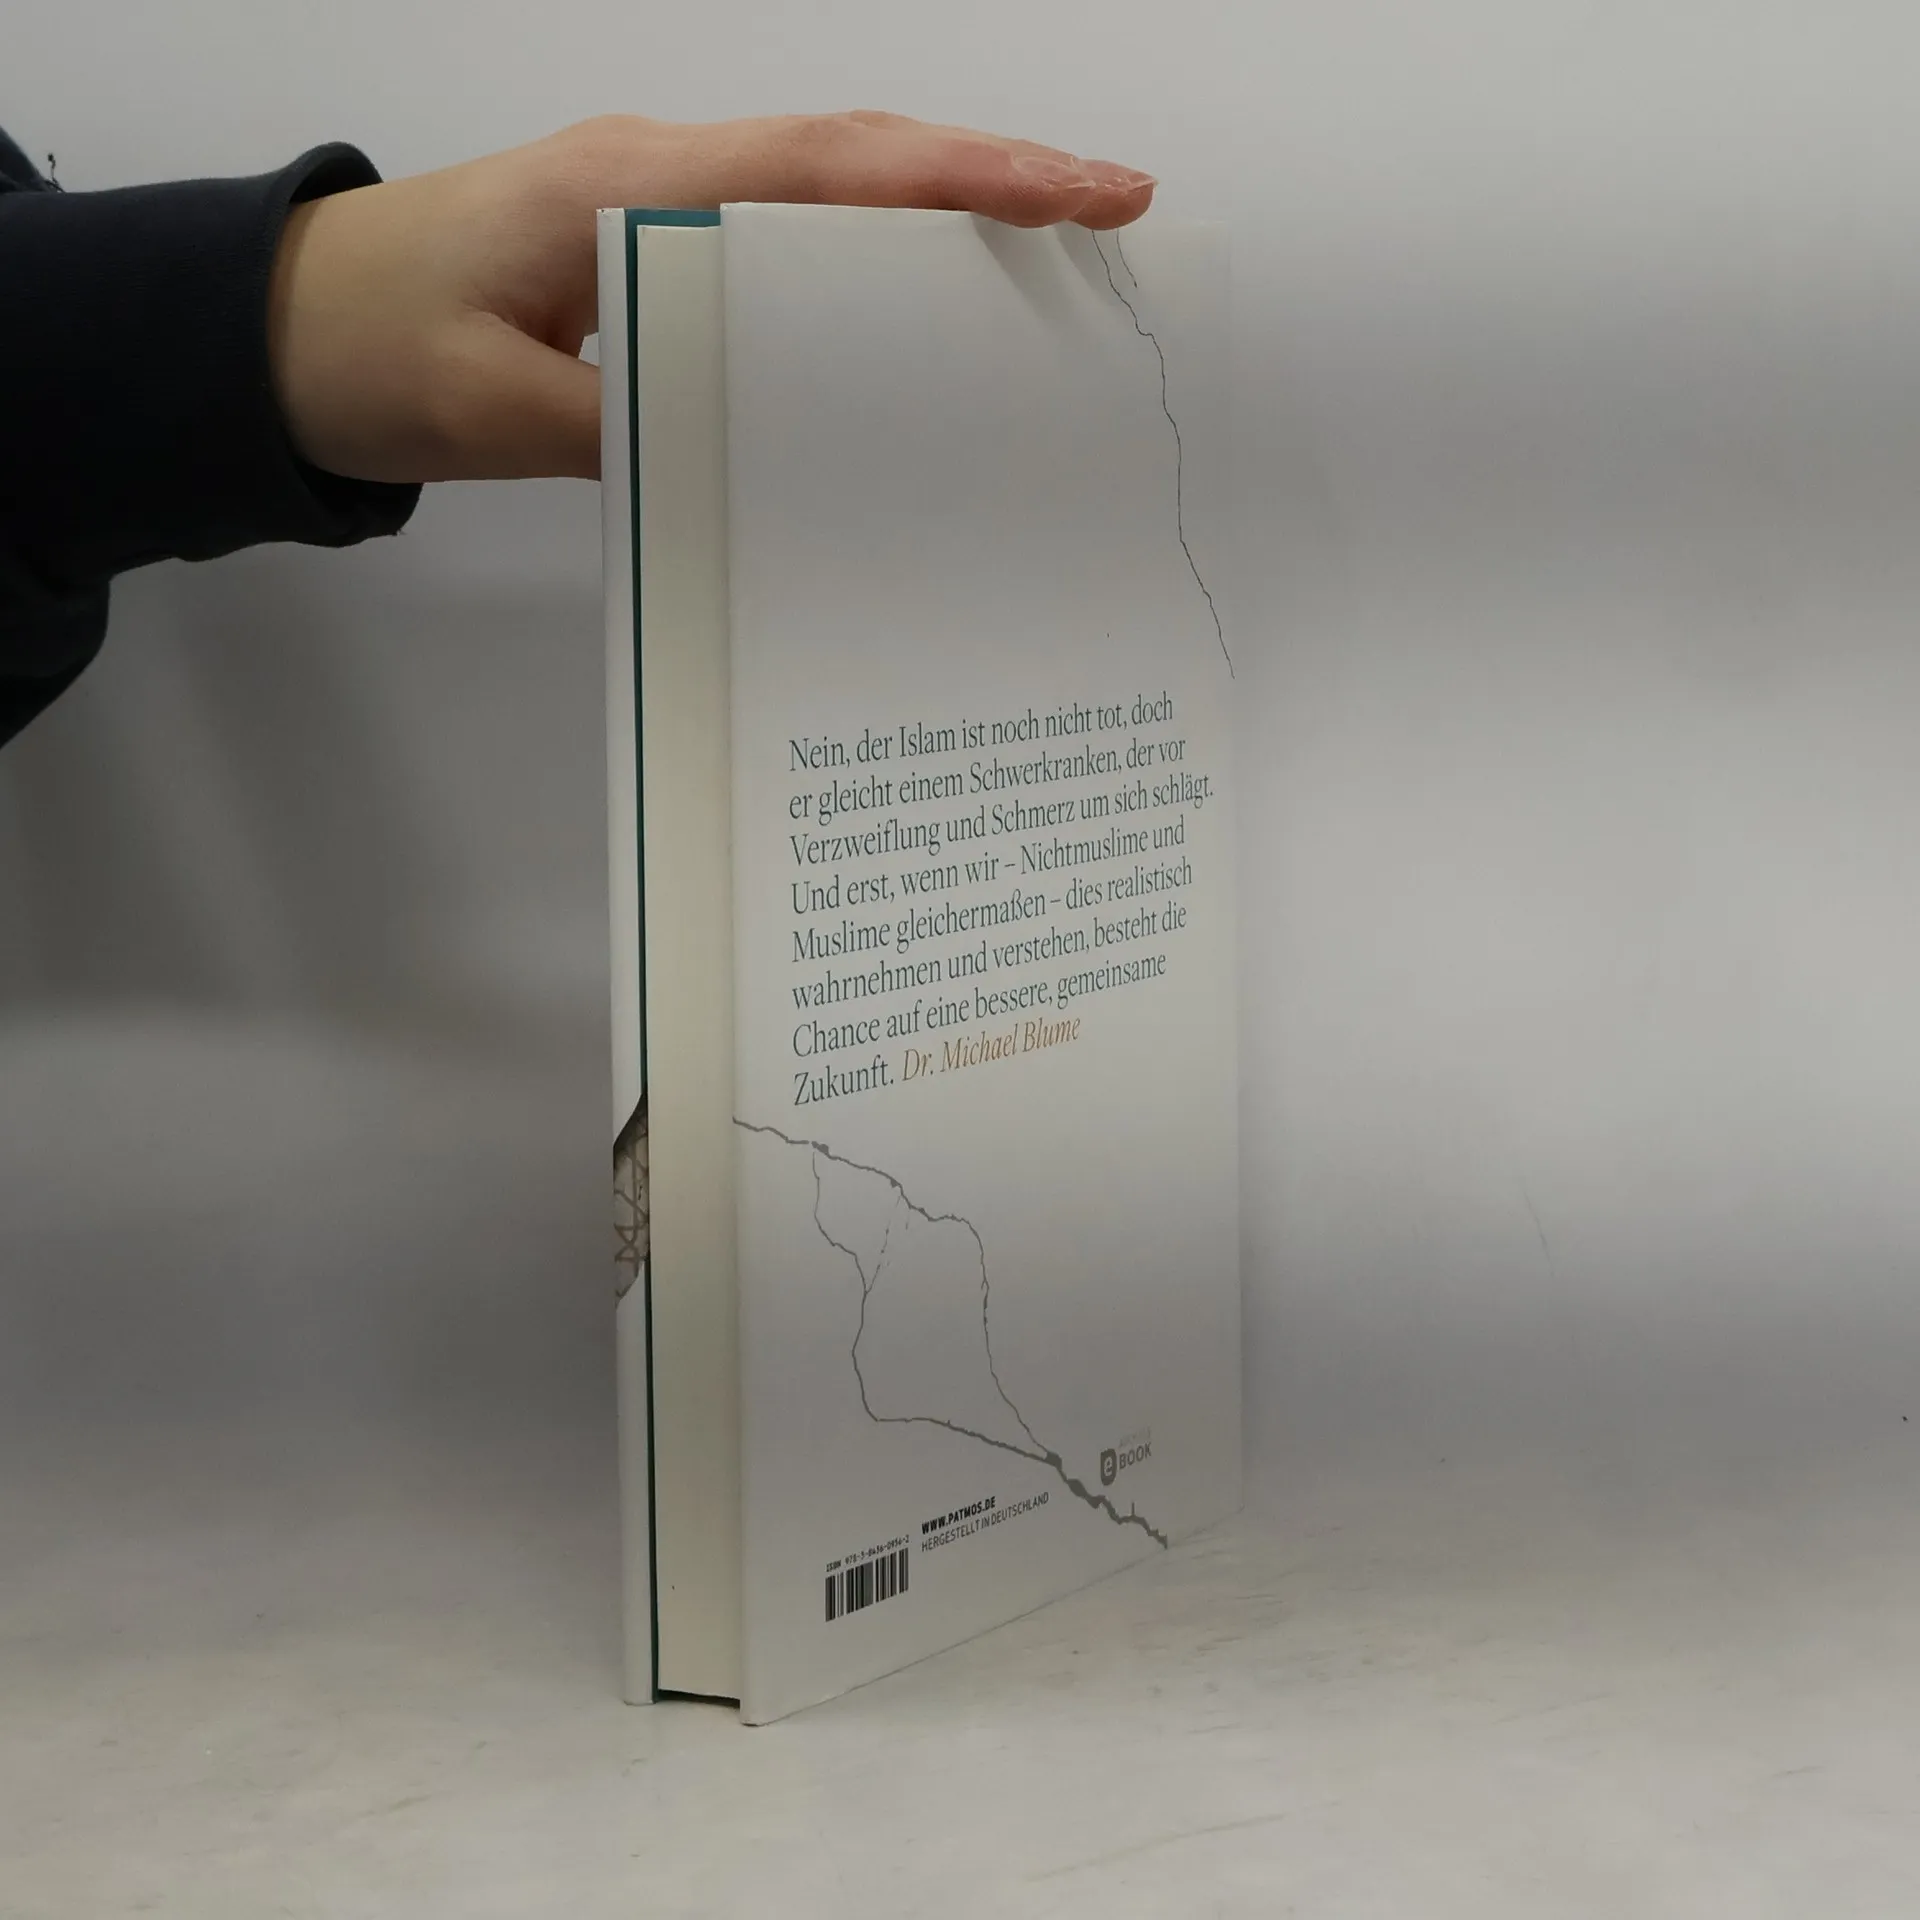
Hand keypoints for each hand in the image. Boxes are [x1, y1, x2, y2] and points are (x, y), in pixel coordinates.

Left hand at [267, 112, 1156, 486]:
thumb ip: (629, 423)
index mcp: (630, 188)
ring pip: (831, 193)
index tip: (1076, 190)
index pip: (829, 168)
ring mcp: (658, 204)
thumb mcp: (494, 408)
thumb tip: (764, 448)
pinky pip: (784, 240)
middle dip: (993, 179)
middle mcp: (660, 173)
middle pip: (858, 158)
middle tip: (1116, 210)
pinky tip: (920, 309)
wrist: (280, 328)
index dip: (963, 179)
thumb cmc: (371, 350)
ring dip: (944, 215)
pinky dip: (870, 259)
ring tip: (1058, 260)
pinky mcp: (649, 249)